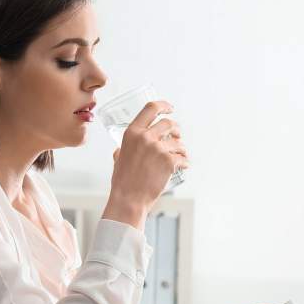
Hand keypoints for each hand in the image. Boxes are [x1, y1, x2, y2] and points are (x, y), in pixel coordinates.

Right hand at [103, 100, 189, 228]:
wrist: (129, 198)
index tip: (170, 108)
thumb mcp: (118, 157)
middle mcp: (146, 137)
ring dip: (181, 148)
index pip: (151, 108)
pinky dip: (185, 162)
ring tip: (180, 155)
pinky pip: (183, 158)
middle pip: (169, 123)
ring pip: (178, 142)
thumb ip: (123, 149)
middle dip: (176, 129)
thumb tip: (122, 148)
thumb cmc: (123, 180)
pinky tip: (184, 166)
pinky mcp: (169, 161)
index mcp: (132, 132)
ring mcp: (158, 149)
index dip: (164, 105)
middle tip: (177, 136)